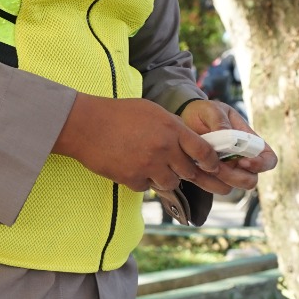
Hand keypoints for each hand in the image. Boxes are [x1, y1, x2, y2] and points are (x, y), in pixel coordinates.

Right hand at [54, 93, 231, 194]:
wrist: (87, 125)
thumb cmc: (118, 114)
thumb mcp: (152, 111)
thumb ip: (172, 126)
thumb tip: (189, 139)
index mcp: (172, 129)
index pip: (204, 151)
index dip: (212, 163)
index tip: (212, 167)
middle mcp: (164, 149)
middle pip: (189, 172)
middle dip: (185, 171)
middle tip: (177, 167)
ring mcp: (148, 166)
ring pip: (170, 183)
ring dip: (165, 178)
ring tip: (150, 166)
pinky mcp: (133, 179)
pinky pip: (147, 187)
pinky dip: (142, 181)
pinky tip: (131, 167)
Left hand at [178, 98, 277, 190]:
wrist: (185, 119)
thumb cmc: (204, 112)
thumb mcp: (212, 110)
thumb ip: (220, 122)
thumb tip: (231, 139)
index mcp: (251, 142)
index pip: (269, 159)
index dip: (261, 164)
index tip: (243, 161)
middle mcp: (243, 159)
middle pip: (251, 180)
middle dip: (236, 176)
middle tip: (218, 166)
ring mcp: (228, 169)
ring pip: (233, 186)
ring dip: (221, 180)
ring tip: (206, 164)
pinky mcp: (213, 176)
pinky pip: (215, 186)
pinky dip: (208, 181)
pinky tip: (198, 167)